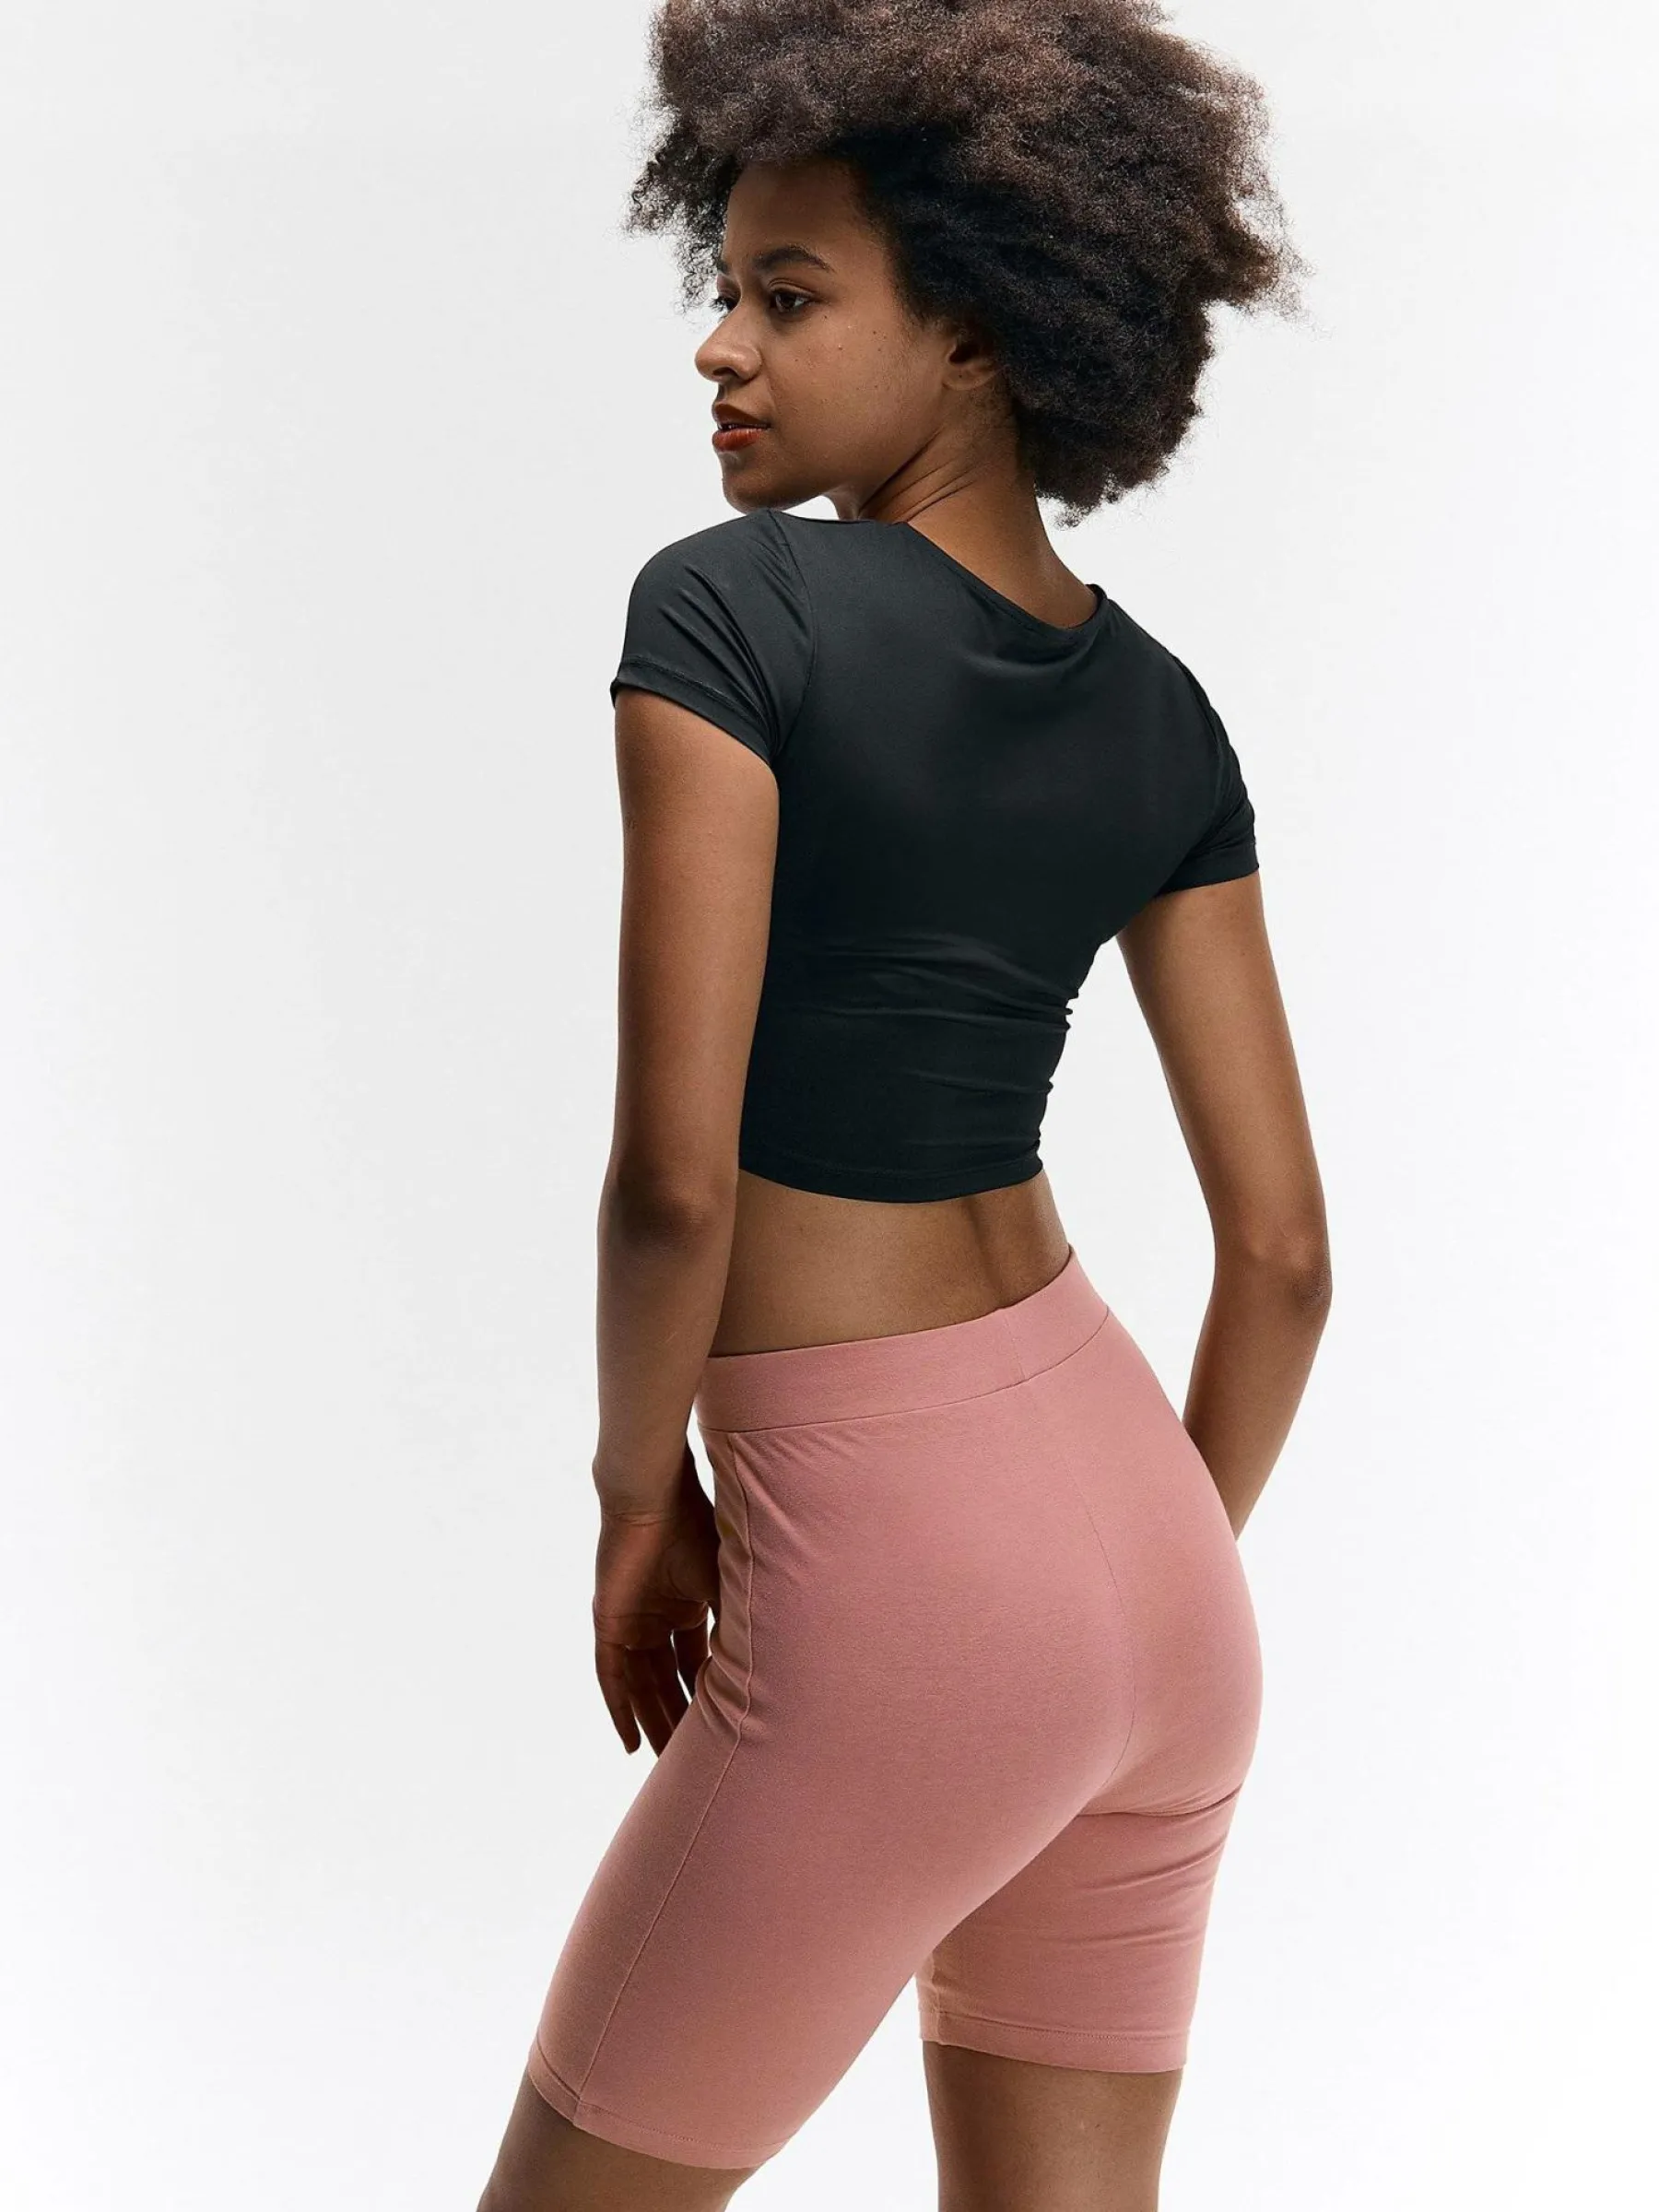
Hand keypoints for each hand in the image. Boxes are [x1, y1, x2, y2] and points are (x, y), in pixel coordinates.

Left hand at [592, 1442, 720, 1756]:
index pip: (693, 1664)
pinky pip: (610, 1676)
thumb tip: (779, 1664)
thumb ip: (741, 1622)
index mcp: (685, 1606)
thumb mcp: (726, 1586)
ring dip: (651, 1721)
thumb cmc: (697, 1531)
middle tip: (690, 1761)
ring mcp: (630, 1620)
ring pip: (640, 1685)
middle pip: (666, 1682)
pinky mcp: (607, 1622)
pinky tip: (629, 1742)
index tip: (719, 1730)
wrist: (655, 1499)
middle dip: (677, 1719)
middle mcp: (656, 1616)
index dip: (704, 1697)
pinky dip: (619, 1708)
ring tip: (664, 1763)